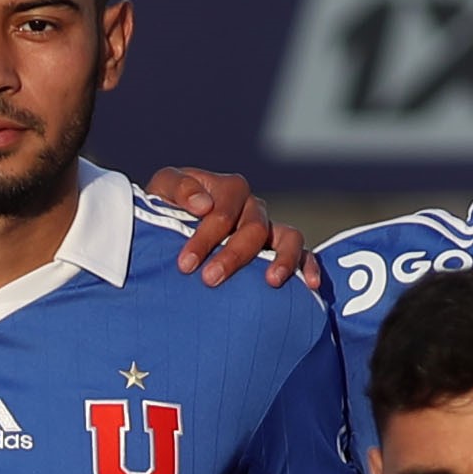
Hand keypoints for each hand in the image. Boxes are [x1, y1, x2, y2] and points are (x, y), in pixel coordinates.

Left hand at [140, 168, 309, 287]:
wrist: (172, 229)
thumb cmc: (168, 208)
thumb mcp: (164, 190)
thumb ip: (179, 188)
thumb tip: (204, 205)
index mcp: (227, 189)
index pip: (223, 211)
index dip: (205, 237)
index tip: (185, 264)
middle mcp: (252, 207)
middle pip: (253, 228)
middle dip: (232, 255)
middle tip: (210, 280)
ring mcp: (270, 227)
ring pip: (288, 237)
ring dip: (281, 259)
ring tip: (271, 281)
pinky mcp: (280, 249)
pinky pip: (304, 254)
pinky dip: (308, 266)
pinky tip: (308, 285)